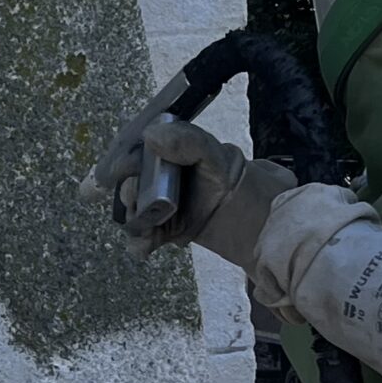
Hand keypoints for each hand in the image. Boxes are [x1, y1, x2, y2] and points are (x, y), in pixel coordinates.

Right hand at [114, 115, 297, 272]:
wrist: (263, 224)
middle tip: (135, 201)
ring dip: (133, 221)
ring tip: (145, 229)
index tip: (119, 170)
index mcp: (171, 154)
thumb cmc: (242, 184)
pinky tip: (144, 247)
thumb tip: (150, 135)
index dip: (124, 161)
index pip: (138, 154)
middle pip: (130, 185)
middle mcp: (162, 178)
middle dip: (128, 194)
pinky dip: (140, 242)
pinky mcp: (167, 230)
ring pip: (134, 212)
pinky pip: (144, 236)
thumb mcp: (216, 156)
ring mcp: (163, 205)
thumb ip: (188, 141)